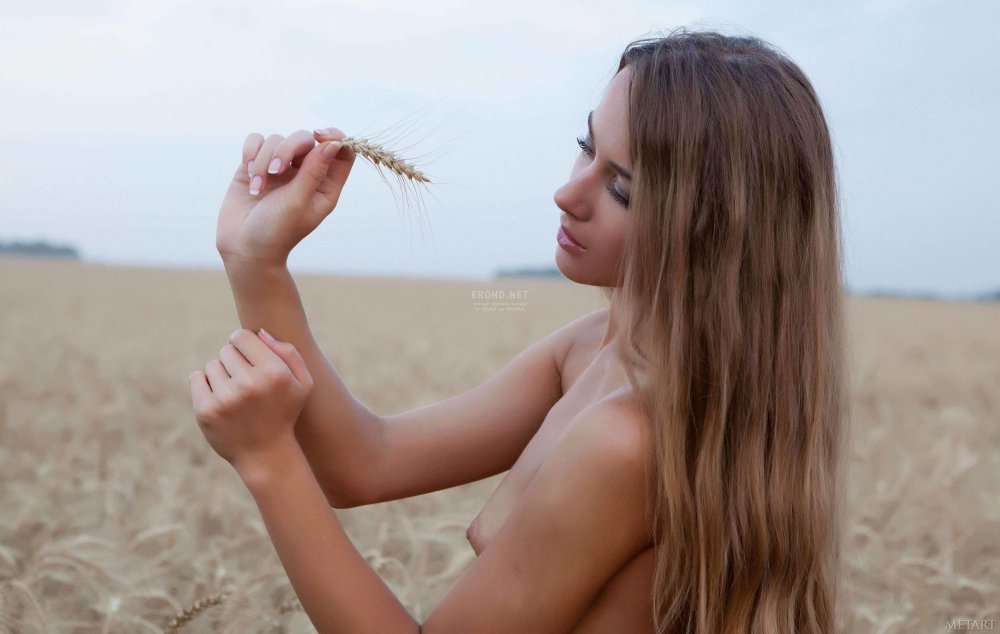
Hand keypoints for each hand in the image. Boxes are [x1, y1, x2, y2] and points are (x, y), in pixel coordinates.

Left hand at [188, 328, 314, 474]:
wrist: (266, 455)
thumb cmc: (284, 413)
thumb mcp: (302, 383)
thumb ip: (288, 352)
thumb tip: (260, 331)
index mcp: (274, 373)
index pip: (242, 337)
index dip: (244, 345)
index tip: (248, 358)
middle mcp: (250, 384)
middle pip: (226, 350)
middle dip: (233, 361)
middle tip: (244, 381)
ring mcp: (226, 398)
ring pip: (212, 365)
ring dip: (221, 375)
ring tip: (234, 393)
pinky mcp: (206, 411)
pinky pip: (197, 378)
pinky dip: (205, 385)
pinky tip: (219, 398)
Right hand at [216, 127, 356, 266]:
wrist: (243, 248)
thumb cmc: (276, 231)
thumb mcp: (298, 202)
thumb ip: (314, 171)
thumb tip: (334, 143)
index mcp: (325, 186)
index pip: (341, 152)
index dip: (335, 137)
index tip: (319, 135)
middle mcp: (304, 174)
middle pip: (305, 139)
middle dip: (288, 149)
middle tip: (276, 171)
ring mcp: (280, 169)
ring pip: (277, 139)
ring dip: (264, 159)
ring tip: (257, 187)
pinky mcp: (255, 166)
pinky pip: (256, 141)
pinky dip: (251, 152)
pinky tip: (249, 173)